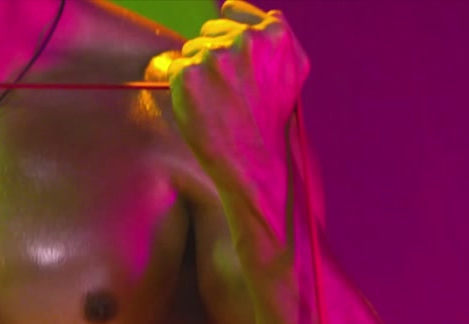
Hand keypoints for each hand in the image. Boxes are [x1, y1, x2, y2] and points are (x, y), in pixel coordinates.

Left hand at [160, 1, 308, 181]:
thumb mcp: (294, 70)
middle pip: (208, 33)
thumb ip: (278, 35)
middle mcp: (245, 39)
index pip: (232, 12)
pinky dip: (182, 88)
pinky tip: (202, 108)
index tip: (228, 59)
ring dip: (196, 73)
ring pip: (190, 51)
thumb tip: (246, 11)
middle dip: (212, 57)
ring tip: (217, 103)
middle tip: (227, 93)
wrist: (255, 162)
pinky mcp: (189, 74)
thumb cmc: (273, 121)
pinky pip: (174, 69)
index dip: (226, 35)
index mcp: (275, 33)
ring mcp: (215, 56)